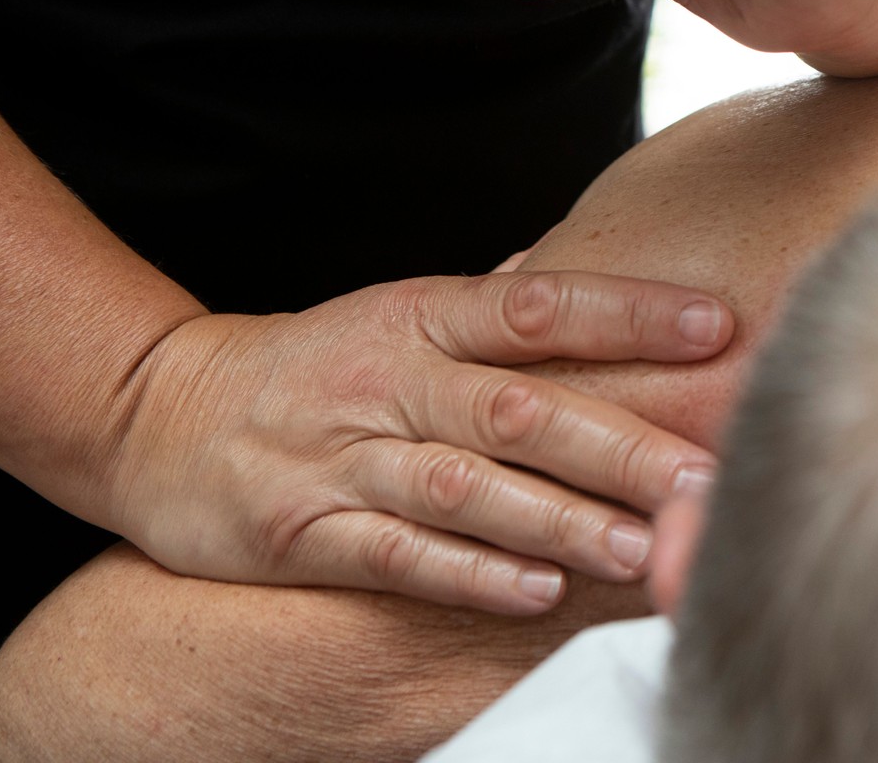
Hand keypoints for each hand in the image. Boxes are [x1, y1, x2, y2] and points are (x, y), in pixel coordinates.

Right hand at [107, 270, 732, 613]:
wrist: (159, 414)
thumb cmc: (318, 364)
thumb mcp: (403, 313)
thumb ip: (502, 311)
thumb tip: (613, 288)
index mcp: (423, 314)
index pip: (541, 307)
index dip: (631, 314)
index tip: (718, 327)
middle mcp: (390, 379)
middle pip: (521, 408)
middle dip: (621, 444)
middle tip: (706, 477)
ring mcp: (343, 456)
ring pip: (466, 488)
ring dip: (560, 519)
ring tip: (645, 546)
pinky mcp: (300, 530)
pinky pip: (395, 554)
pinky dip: (469, 572)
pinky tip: (538, 588)